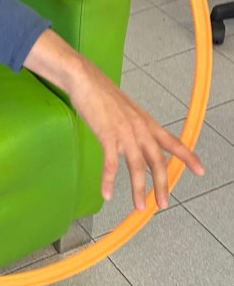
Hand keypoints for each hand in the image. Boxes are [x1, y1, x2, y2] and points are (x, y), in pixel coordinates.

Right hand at [24, 30, 204, 210]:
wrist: (84, 79)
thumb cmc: (101, 93)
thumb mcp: (125, 109)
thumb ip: (133, 125)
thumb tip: (136, 139)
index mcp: (145, 121)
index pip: (172, 141)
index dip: (187, 156)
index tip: (200, 170)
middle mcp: (139, 128)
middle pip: (157, 161)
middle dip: (162, 184)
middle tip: (163, 204)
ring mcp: (124, 132)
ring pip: (137, 166)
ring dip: (138, 189)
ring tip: (139, 206)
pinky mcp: (107, 135)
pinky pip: (110, 163)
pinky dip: (109, 180)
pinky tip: (107, 194)